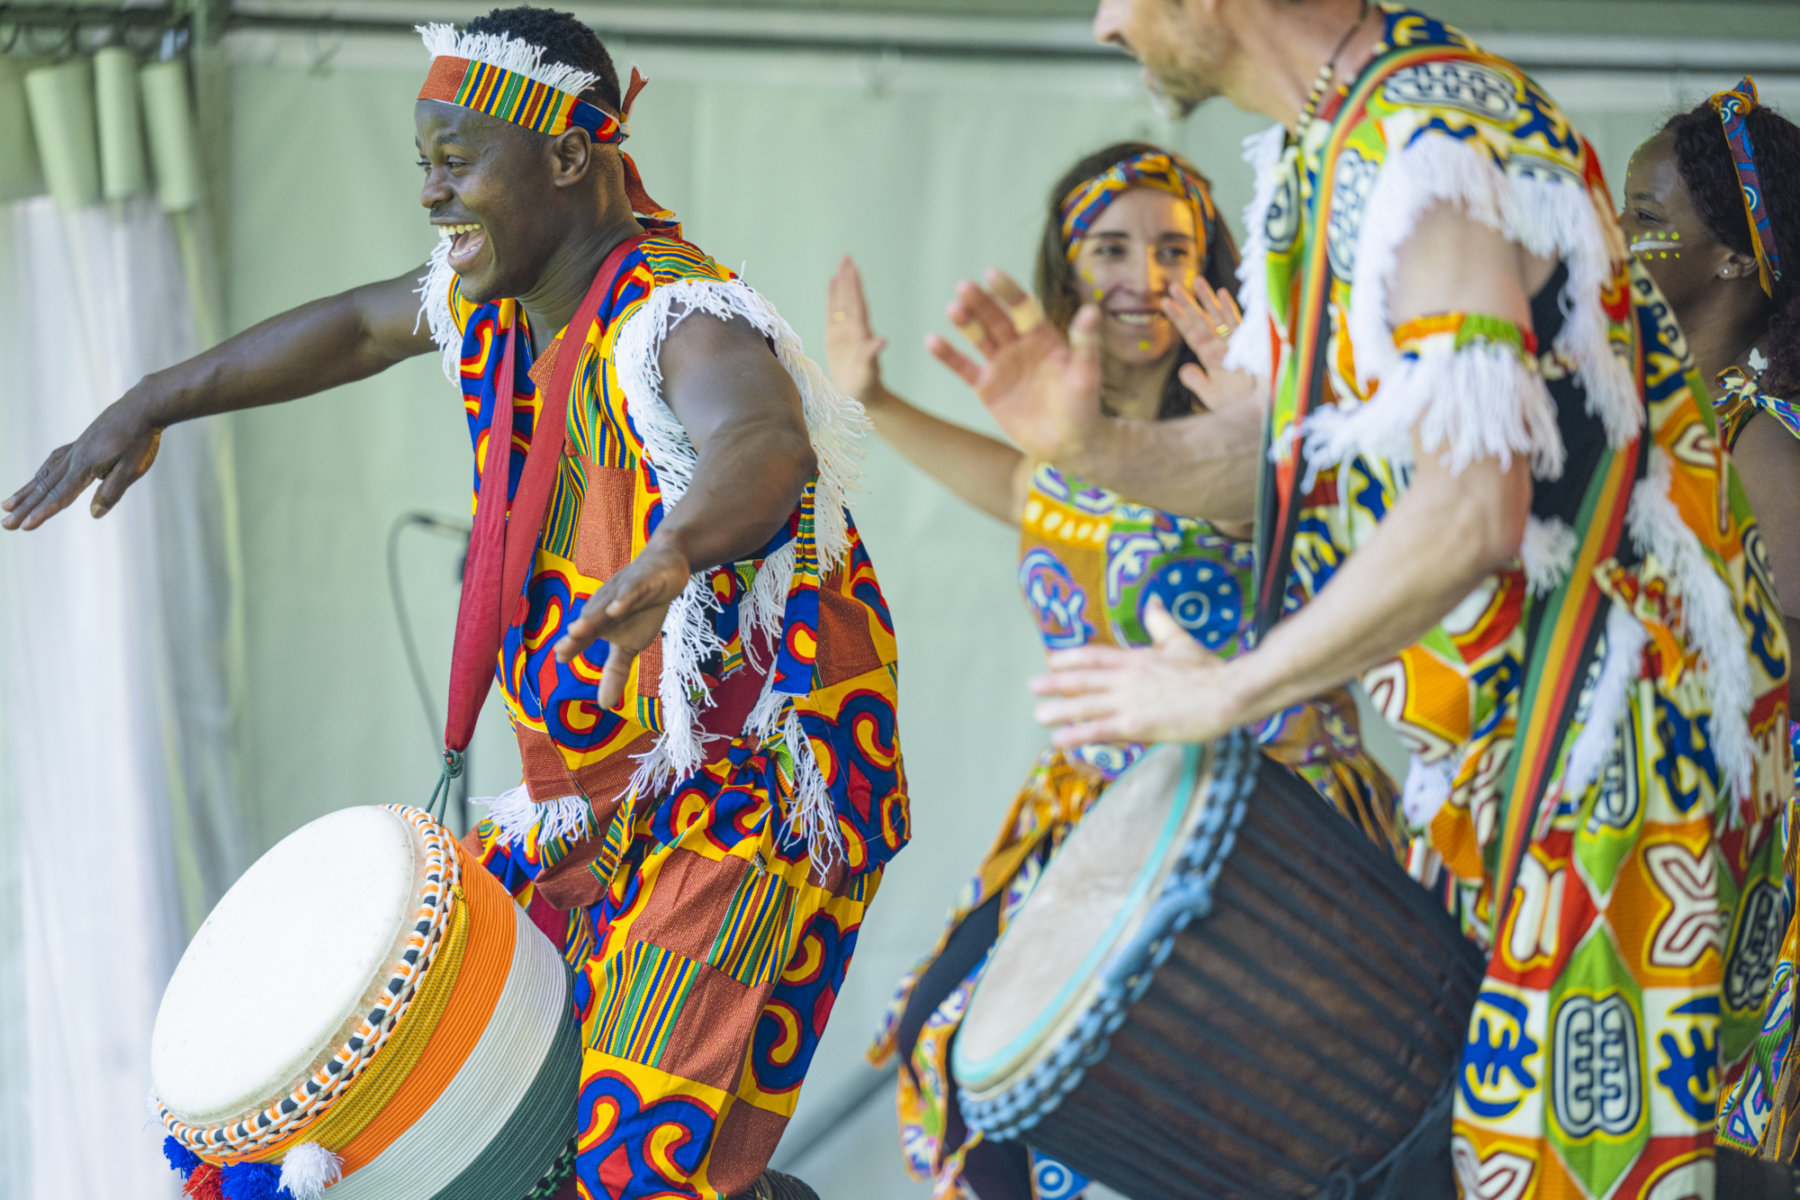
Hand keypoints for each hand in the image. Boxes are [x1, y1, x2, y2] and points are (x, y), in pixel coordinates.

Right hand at [2, 395, 162, 529]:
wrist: (141, 408)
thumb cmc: (139, 440)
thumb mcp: (133, 469)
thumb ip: (112, 491)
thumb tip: (94, 514)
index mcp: (85, 466)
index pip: (60, 495)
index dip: (43, 512)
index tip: (25, 526)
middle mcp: (73, 458)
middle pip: (44, 488)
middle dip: (24, 508)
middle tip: (5, 524)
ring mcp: (74, 450)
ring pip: (43, 474)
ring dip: (25, 492)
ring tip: (7, 505)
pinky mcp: (79, 444)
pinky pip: (52, 462)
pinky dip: (39, 475)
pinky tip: (35, 480)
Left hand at [554, 540, 692, 709]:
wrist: (666, 568)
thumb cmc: (642, 608)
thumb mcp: (632, 644)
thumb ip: (615, 672)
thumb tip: (604, 706)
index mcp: (602, 622)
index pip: (584, 637)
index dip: (572, 646)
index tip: (559, 658)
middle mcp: (607, 607)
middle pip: (589, 622)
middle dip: (576, 635)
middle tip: (562, 649)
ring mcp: (623, 593)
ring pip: (606, 606)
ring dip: (592, 618)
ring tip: (577, 630)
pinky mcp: (643, 582)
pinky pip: (631, 592)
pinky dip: (624, 600)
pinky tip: (616, 609)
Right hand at [825, 256, 888, 404]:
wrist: (862, 397)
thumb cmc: (865, 388)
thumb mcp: (868, 372)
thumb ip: (872, 355)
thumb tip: (883, 340)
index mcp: (862, 334)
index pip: (857, 305)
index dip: (854, 287)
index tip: (852, 268)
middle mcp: (854, 329)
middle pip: (850, 299)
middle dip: (849, 278)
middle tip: (847, 257)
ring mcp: (845, 332)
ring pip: (842, 302)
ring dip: (842, 284)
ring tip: (841, 265)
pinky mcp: (835, 338)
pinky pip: (833, 313)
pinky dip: (832, 297)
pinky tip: (832, 283)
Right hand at [927, 271, 1103, 463]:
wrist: (1068, 445)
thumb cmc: (1084, 408)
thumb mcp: (1086, 374)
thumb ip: (1085, 343)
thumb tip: (1091, 310)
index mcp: (1043, 336)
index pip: (1023, 307)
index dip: (1008, 291)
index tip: (992, 274)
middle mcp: (1019, 345)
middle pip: (996, 318)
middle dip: (981, 302)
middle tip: (964, 286)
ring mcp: (1001, 365)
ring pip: (979, 338)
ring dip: (965, 323)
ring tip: (952, 309)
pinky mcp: (987, 388)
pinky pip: (964, 368)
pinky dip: (948, 356)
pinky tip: (932, 340)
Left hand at [1030, 600, 1242, 746]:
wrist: (1228, 693)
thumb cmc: (1210, 670)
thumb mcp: (1181, 640)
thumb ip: (1162, 622)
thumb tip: (1152, 602)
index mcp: (1137, 658)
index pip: (1096, 656)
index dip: (1071, 658)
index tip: (1052, 659)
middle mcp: (1127, 678)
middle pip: (1083, 679)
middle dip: (1056, 683)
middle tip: (1032, 686)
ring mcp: (1130, 701)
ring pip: (1086, 705)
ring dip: (1060, 710)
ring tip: (1039, 715)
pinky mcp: (1138, 724)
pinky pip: (1101, 730)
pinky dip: (1079, 734)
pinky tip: (1061, 740)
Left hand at [1162, 282, 1261, 416]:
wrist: (1255, 411)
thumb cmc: (1235, 405)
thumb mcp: (1210, 395)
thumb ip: (1195, 381)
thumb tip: (1183, 368)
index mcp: (1209, 356)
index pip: (1190, 333)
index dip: (1178, 318)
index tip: (1165, 303)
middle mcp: (1220, 346)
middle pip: (1200, 320)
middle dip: (1187, 303)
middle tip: (1173, 286)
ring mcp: (1232, 343)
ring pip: (1217, 317)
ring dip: (1206, 299)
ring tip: (1196, 281)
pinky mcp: (1246, 345)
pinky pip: (1236, 324)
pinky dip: (1228, 309)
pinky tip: (1221, 293)